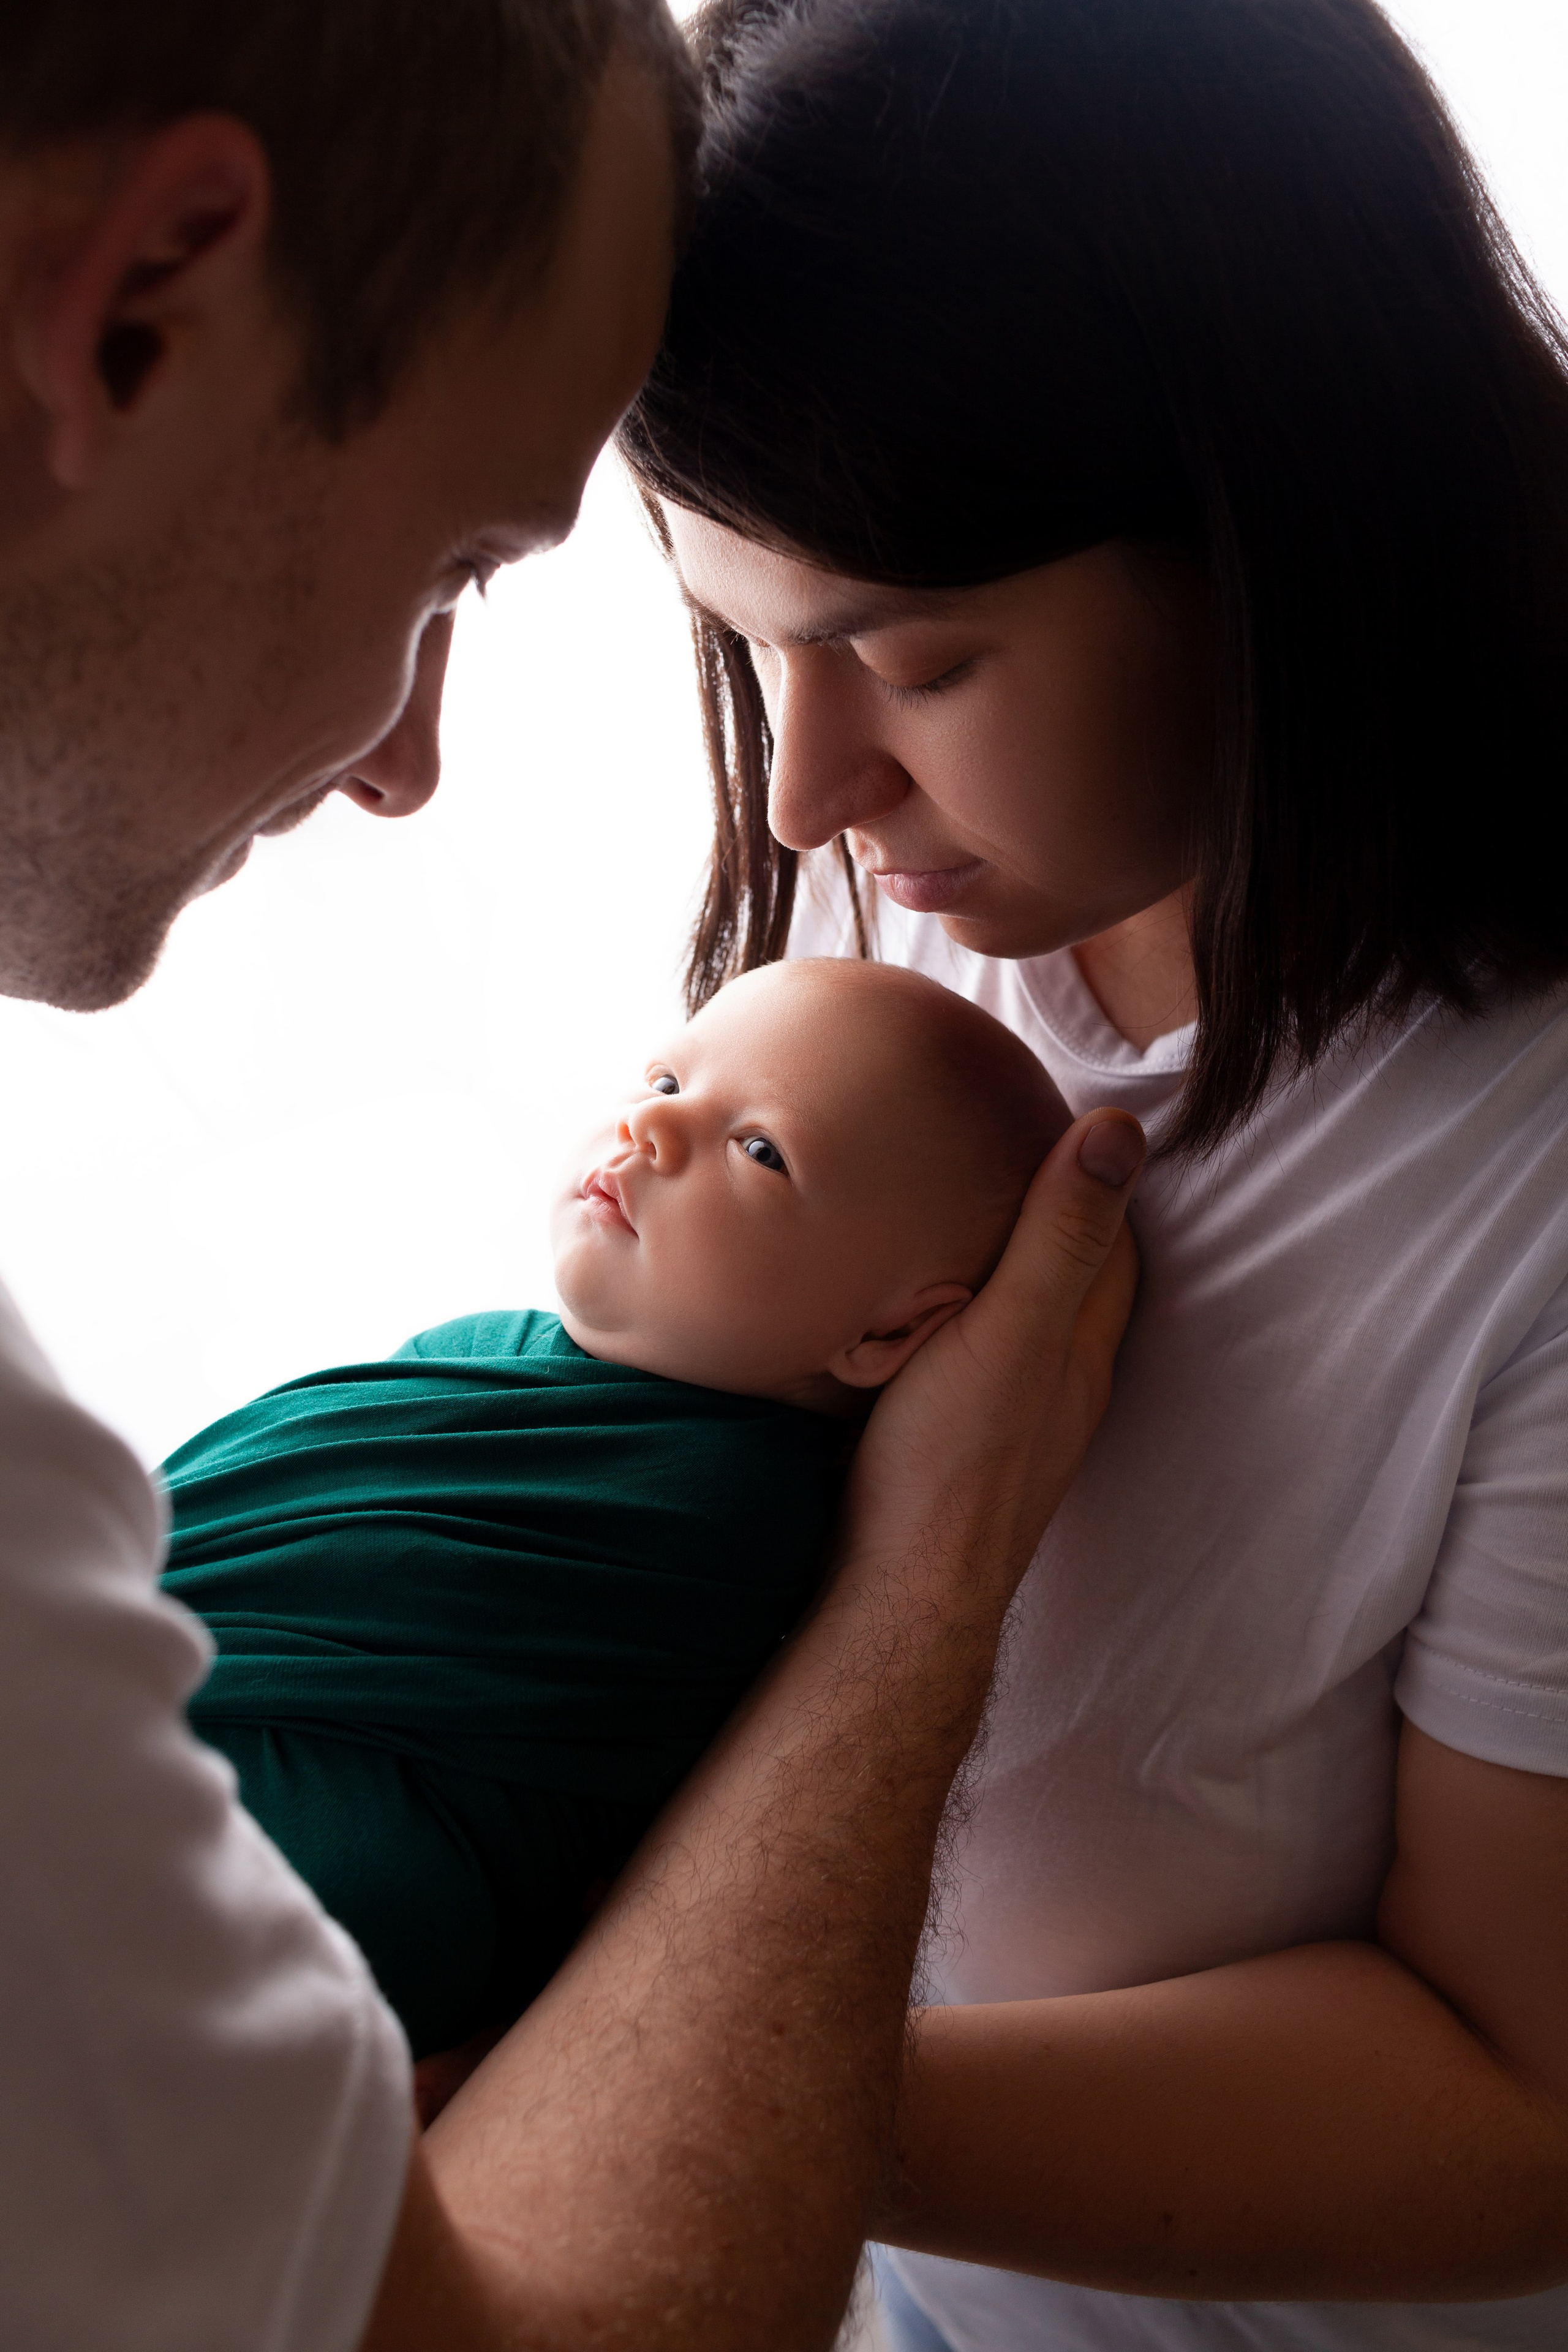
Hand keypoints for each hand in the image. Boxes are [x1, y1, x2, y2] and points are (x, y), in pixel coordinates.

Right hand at [844, 1107, 1143, 1615]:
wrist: (895, 1599)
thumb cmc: (952, 1466)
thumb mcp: (1010, 1332)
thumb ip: (1060, 1237)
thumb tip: (1121, 1131)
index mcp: (1081, 1348)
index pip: (1113, 1241)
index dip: (1093, 1174)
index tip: (1050, 1115)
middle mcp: (1056, 1383)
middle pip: (1066, 1278)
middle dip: (1043, 1213)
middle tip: (988, 1149)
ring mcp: (1006, 1419)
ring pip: (1016, 1321)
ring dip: (992, 1267)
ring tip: (941, 1210)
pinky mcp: (954, 1444)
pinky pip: (966, 1357)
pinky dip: (948, 1315)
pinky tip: (901, 1303)